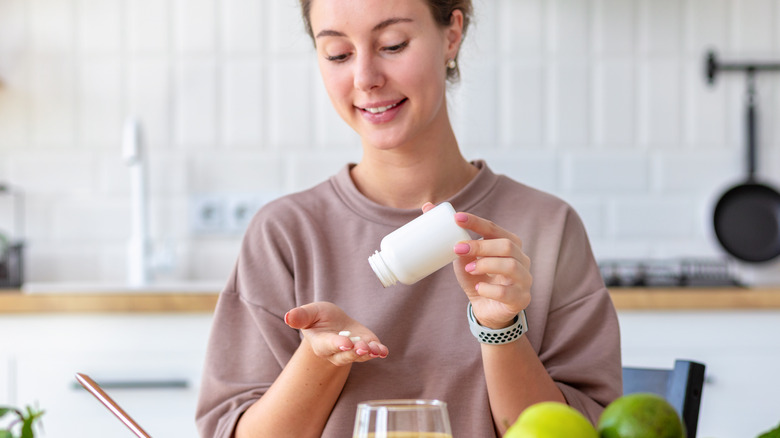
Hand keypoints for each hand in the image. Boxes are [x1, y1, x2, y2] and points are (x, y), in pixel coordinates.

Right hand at [284, 302, 388, 365]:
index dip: (337, 344)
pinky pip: (373, 352)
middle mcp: (337, 352)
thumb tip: (288, 316)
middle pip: (346, 355)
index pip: (329, 345)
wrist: (333, 323)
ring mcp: (353, 351)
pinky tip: (383, 350)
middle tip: (361, 347)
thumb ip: (300, 316)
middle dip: (354, 352)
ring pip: (361, 356)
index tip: (345, 343)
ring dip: (369, 353)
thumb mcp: (309, 313)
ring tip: (376, 349)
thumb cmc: (318, 318)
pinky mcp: (366, 347)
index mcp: (321, 343)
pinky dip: (379, 351)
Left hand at [422, 203, 532, 329]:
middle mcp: (521, 259)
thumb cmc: (477, 278)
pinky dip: (489, 290)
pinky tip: (478, 289)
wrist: (486, 308)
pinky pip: (507, 292)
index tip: (456, 218)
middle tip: (458, 249)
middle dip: (481, 246)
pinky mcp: (520, 299)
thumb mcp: (464, 258)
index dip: (476, 222)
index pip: (494, 228)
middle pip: (506, 245)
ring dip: (486, 265)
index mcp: (510, 243)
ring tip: (469, 269)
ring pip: (510, 266)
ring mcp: (524, 279)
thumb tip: (427, 207)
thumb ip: (452, 237)